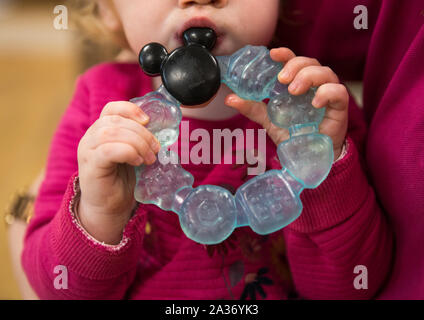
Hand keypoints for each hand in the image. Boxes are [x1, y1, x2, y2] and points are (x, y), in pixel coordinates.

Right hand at [77, 101, 160, 243]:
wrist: (108, 207)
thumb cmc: (120, 180)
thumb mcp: (132, 154)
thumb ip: (138, 140)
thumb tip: (162, 131)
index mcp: (101, 130)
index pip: (111, 109)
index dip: (130, 110)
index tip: (148, 120)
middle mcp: (90, 137)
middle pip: (115, 121)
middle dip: (141, 132)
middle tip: (156, 148)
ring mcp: (87, 151)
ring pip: (111, 133)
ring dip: (137, 143)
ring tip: (149, 158)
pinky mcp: (90, 166)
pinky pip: (108, 150)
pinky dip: (128, 152)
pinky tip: (138, 162)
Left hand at [224, 47, 348, 158]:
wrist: (308, 157)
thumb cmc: (293, 133)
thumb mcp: (269, 119)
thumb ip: (252, 108)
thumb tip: (230, 98)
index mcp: (298, 82)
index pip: (293, 61)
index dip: (285, 54)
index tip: (272, 54)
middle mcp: (314, 85)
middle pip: (310, 62)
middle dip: (295, 66)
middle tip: (282, 79)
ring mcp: (328, 94)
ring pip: (326, 72)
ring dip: (309, 76)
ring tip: (294, 90)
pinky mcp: (339, 108)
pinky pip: (338, 92)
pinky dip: (327, 93)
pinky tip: (315, 102)